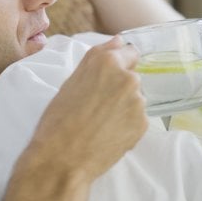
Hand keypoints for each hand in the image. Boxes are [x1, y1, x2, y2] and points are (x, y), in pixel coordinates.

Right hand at [21, 35, 147, 181]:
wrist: (61, 159)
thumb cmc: (58, 119)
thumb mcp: (71, 81)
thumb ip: (99, 56)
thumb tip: (119, 41)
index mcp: (108, 62)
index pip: (129, 52)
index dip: (118, 65)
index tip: (108, 78)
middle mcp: (128, 78)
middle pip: (132, 77)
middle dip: (119, 88)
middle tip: (97, 106)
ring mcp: (138, 102)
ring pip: (135, 99)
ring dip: (124, 107)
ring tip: (100, 123)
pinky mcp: (143, 124)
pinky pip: (138, 119)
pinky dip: (127, 125)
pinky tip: (108, 134)